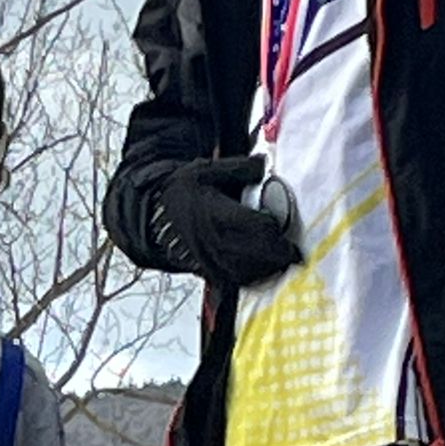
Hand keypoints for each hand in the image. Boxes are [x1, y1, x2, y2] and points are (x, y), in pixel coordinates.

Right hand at [151, 155, 302, 289]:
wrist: (152, 214)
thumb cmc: (180, 191)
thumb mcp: (205, 170)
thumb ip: (237, 168)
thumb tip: (262, 164)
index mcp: (216, 213)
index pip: (256, 226)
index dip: (276, 229)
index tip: (286, 228)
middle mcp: (213, 239)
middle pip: (256, 253)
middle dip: (278, 254)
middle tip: (292, 252)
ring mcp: (209, 258)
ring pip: (246, 271)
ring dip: (267, 269)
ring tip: (282, 263)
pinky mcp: (206, 270)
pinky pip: (233, 280)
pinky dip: (251, 279)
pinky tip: (262, 273)